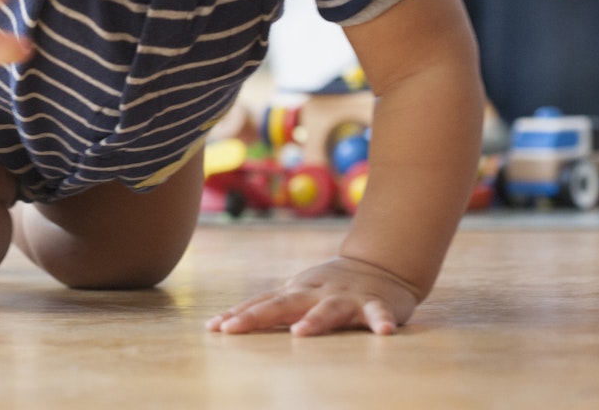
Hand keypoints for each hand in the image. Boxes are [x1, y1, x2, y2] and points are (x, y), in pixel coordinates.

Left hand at [205, 256, 420, 336]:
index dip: (238, 314)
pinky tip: (384, 332)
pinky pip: (378, 313)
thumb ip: (267, 308)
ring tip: (299, 333)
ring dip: (314, 320)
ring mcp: (345, 296)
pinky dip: (380, 320)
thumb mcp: (297, 294)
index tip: (214, 328)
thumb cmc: (329, 286)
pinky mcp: (376, 303)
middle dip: (256, 316)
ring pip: (328, 309)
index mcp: (296, 292)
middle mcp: (316, 293)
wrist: (380, 265)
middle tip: (232, 329)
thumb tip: (221, 324)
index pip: (262, 303)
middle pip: (283, 304)